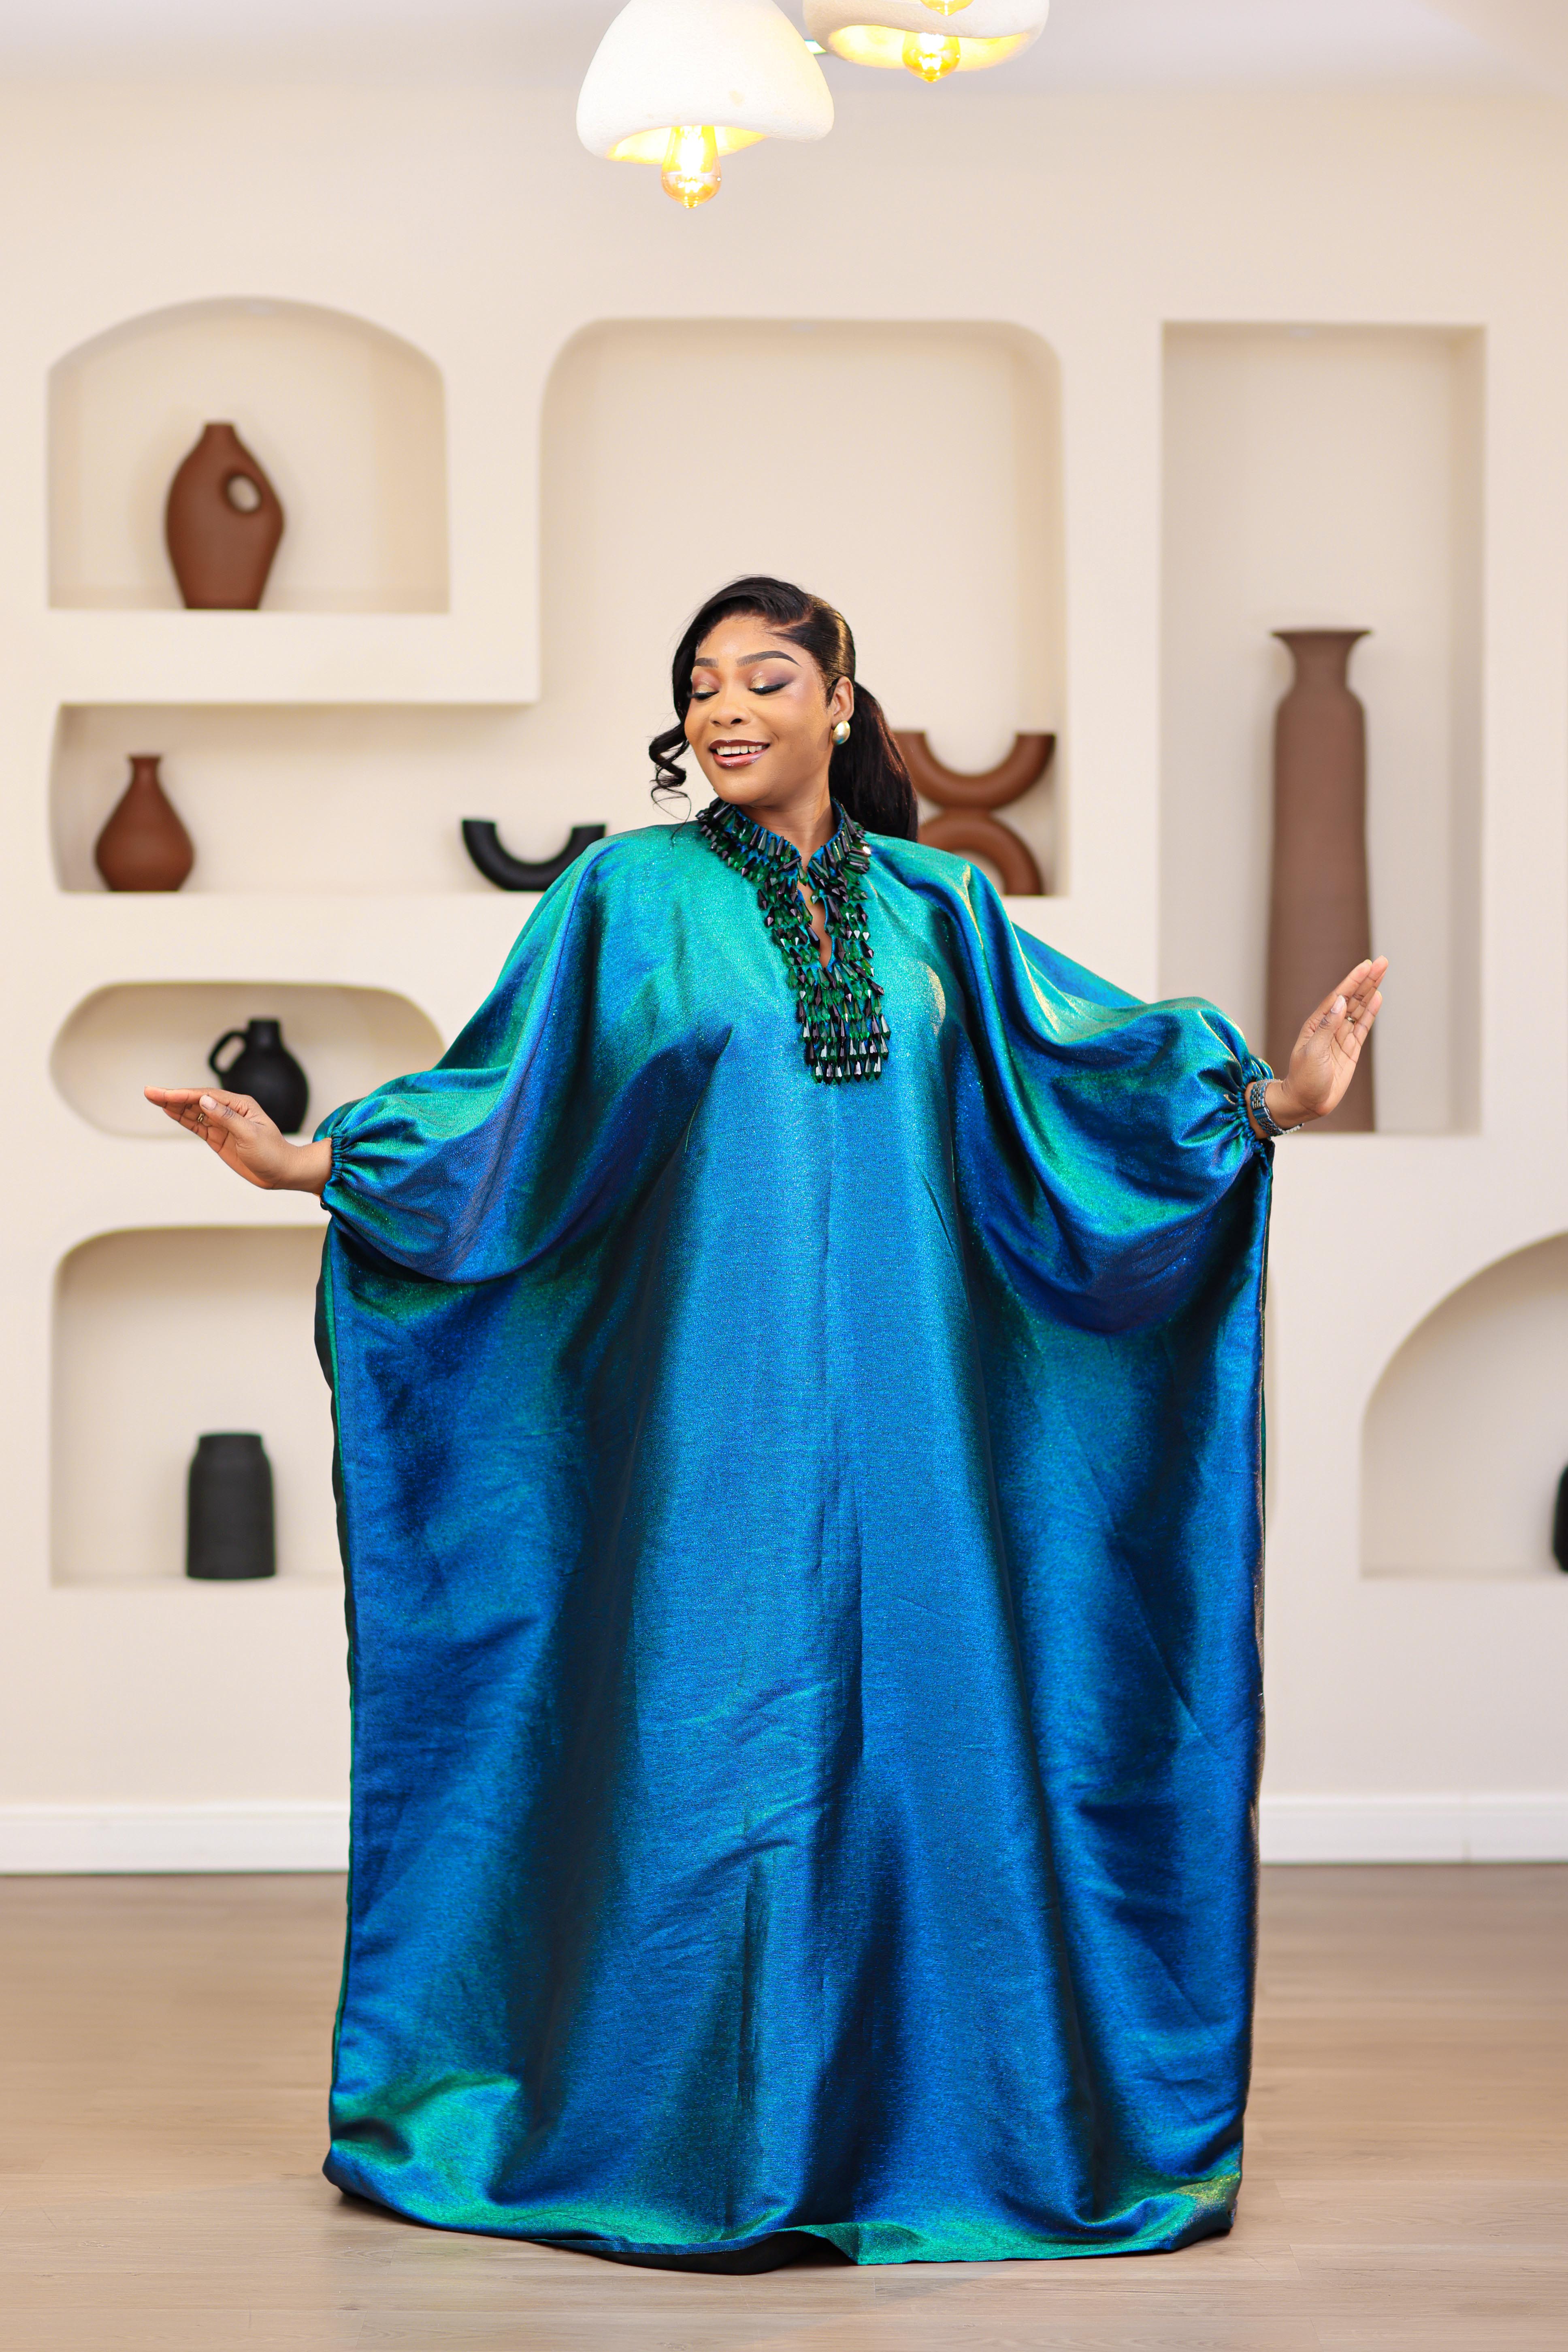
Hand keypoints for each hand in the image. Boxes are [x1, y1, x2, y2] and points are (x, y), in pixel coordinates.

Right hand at [144, 1087, 332, 1193]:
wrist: (281, 1172)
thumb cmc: (273, 1152)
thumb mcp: (251, 1135)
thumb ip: (227, 1118)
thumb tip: (205, 1101)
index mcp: (239, 1105)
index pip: (206, 1096)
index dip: (184, 1095)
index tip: (164, 1095)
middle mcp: (229, 1111)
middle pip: (196, 1100)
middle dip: (172, 1096)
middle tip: (149, 1092)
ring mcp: (222, 1124)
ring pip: (193, 1112)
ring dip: (173, 1105)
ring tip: (153, 1098)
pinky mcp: (218, 1138)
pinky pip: (197, 1125)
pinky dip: (182, 1118)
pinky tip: (169, 1111)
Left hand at [1265, 958, 1387, 1128]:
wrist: (1306, 1102)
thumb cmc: (1304, 1078)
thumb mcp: (1312, 1052)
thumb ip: (1327, 1028)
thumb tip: (1340, 1002)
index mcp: (1317, 1024)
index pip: (1338, 997)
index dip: (1352, 981)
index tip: (1366, 965)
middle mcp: (1330, 1027)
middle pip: (1352, 998)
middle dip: (1366, 980)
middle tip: (1382, 962)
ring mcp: (1341, 1037)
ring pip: (1359, 1009)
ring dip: (1371, 991)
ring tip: (1382, 972)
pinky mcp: (1351, 1049)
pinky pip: (1363, 1027)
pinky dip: (1370, 1013)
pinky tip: (1377, 997)